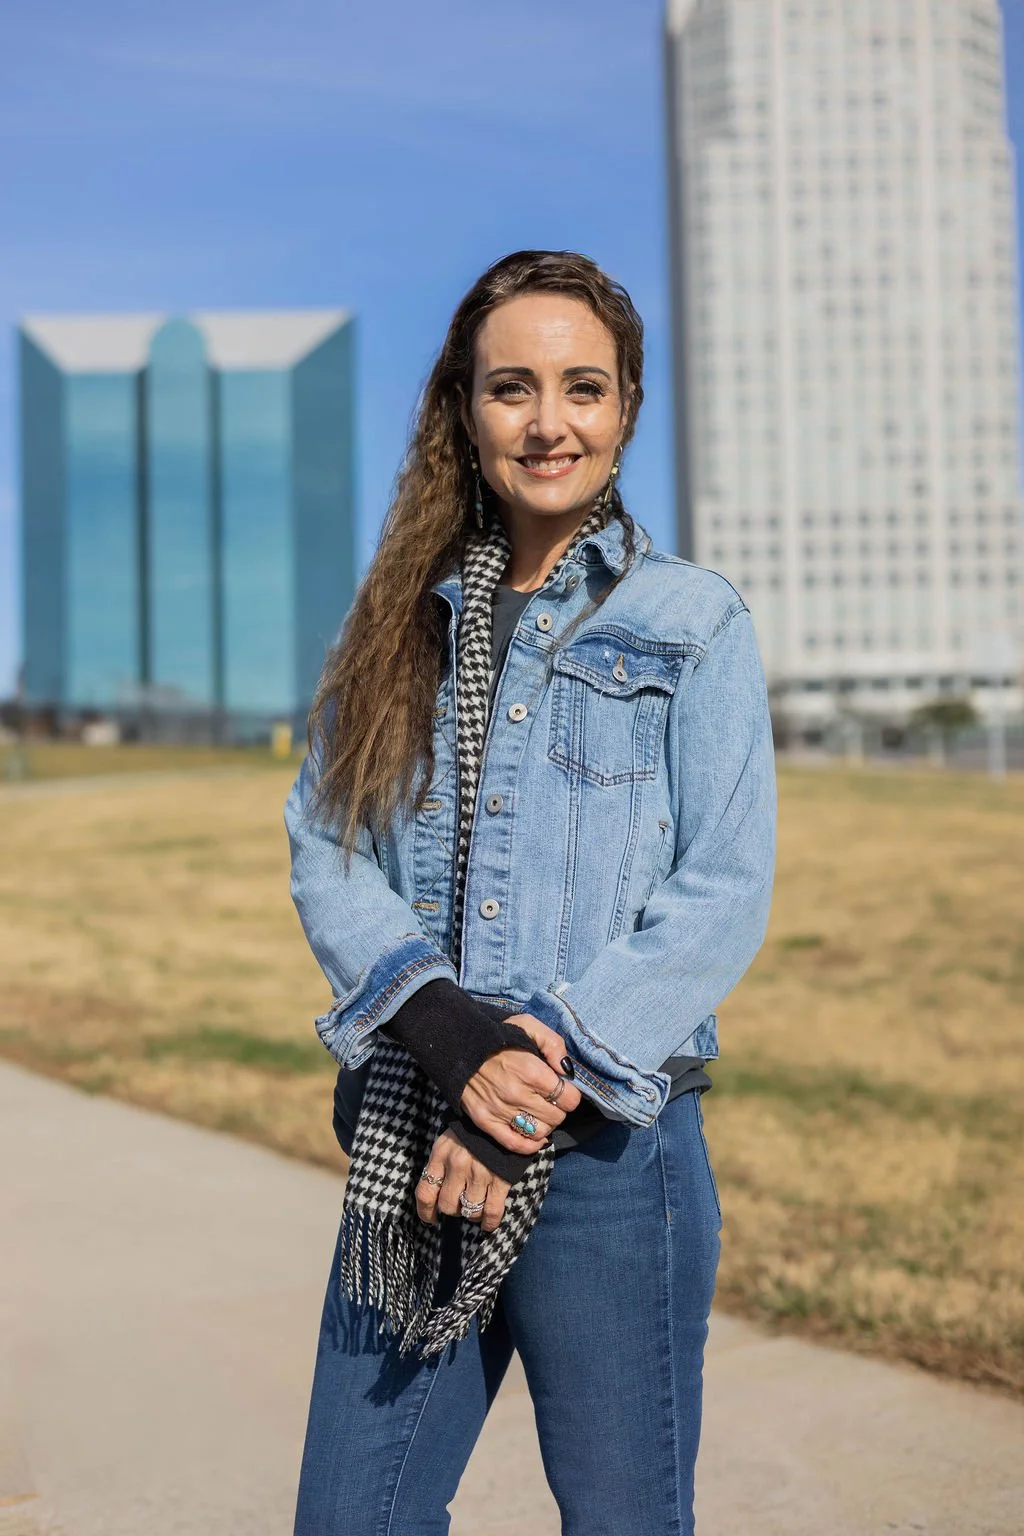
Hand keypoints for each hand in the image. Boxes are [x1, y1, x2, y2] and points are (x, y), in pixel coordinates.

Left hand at [416, 1129, 510, 1232]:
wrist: (503, 1117)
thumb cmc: (472, 1132)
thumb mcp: (449, 1141)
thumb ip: (440, 1165)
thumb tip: (435, 1193)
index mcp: (441, 1155)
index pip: (425, 1193)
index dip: (425, 1212)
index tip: (430, 1219)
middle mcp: (457, 1166)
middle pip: (448, 1206)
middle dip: (454, 1210)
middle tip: (460, 1204)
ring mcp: (479, 1173)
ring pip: (470, 1211)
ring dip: (472, 1214)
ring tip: (476, 1207)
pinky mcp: (500, 1179)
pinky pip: (491, 1212)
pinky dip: (489, 1223)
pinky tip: (487, 1224)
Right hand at [460, 1012, 582, 1152]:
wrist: (458, 1046)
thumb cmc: (497, 1036)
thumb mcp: (529, 1025)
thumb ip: (554, 1044)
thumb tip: (567, 1070)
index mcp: (531, 1071)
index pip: (569, 1099)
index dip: (570, 1094)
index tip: (563, 1089)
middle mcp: (518, 1094)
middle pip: (557, 1117)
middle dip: (558, 1108)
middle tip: (550, 1100)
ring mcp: (501, 1111)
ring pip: (540, 1132)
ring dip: (545, 1124)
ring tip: (539, 1113)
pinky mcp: (486, 1122)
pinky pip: (515, 1144)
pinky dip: (529, 1145)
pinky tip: (533, 1136)